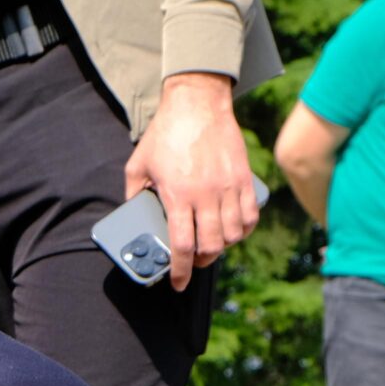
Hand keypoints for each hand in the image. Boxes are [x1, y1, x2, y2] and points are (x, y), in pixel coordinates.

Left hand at [123, 73, 256, 291]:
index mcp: (178, 196)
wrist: (197, 102)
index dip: (180, 271)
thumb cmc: (165, 132)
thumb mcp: (138, 164)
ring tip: (212, 243)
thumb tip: (133, 213)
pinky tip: (234, 230)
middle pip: (211, 246)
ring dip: (223, 246)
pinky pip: (250, 216)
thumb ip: (133, 193)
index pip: (182, 246)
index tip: (178, 284)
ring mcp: (228, 187)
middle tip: (194, 260)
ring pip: (233, 235)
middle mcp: (205, 196)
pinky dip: (244, 229)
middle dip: (202, 261)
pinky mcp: (244, 178)